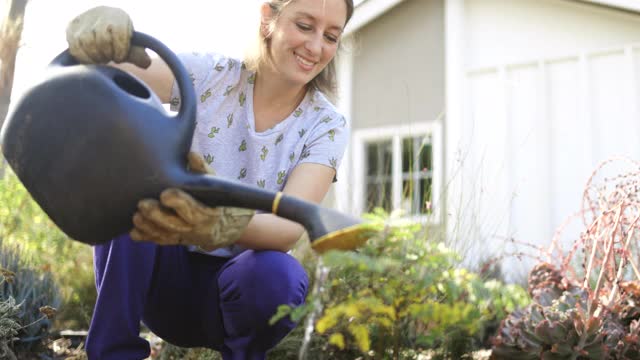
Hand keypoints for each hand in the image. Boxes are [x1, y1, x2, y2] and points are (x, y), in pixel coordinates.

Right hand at [66, 6, 150, 67]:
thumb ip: (138, 53)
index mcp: (118, 17)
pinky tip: (91, 59)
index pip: (119, 36)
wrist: (100, 20)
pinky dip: (84, 58)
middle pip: (102, 42)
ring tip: (101, 57)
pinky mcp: (71, 28)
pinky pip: (75, 48)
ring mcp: (83, 22)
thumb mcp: (131, 43)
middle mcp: (100, 16)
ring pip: (87, 44)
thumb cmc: (119, 36)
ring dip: (96, 57)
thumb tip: (146, 63)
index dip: (120, 51)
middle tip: (109, 57)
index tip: (120, 56)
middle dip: (107, 54)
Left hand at [130, 152, 254, 250]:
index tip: (165, 194)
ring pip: (163, 234)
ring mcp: (181, 235)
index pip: (191, 209)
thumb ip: (202, 170)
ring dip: (148, 226)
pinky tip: (134, 231)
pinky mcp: (172, 240)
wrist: (218, 226)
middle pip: (174, 224)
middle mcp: (193, 227)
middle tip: (143, 204)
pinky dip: (145, 237)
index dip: (179, 202)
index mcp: (206, 212)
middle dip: (157, 215)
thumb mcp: (212, 183)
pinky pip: (157, 241)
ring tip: (136, 216)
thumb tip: (192, 155)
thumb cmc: (211, 198)